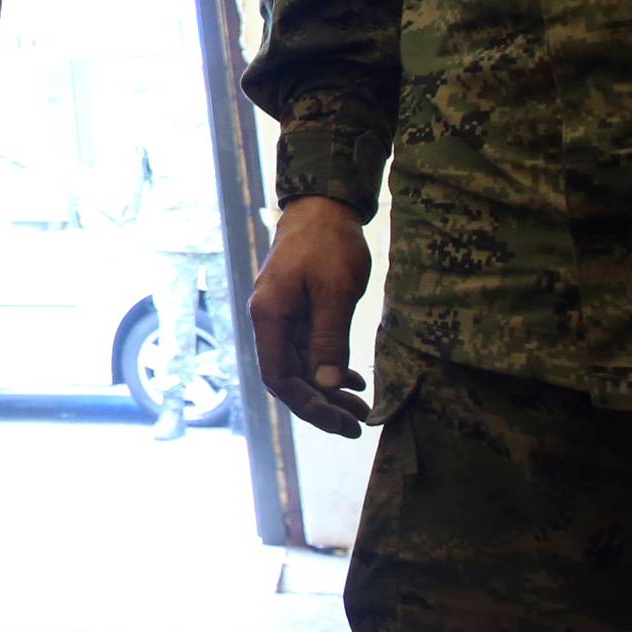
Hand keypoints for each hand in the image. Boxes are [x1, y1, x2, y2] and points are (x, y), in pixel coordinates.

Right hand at [246, 196, 371, 437]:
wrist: (323, 206)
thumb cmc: (328, 244)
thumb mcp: (335, 292)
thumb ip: (329, 338)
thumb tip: (326, 386)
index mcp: (270, 317)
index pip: (280, 378)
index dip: (308, 405)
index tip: (341, 422)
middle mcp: (270, 321)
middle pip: (289, 377)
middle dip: (321, 405)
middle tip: (357, 425)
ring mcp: (282, 316)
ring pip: (301, 366)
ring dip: (328, 390)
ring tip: (361, 407)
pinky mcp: (297, 310)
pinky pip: (308, 350)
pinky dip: (328, 367)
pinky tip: (352, 377)